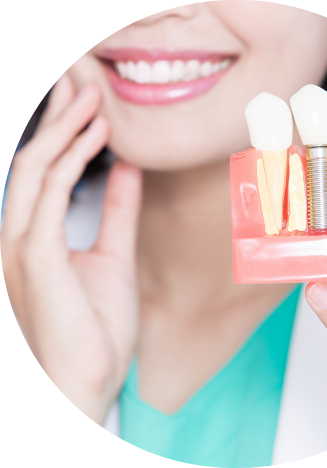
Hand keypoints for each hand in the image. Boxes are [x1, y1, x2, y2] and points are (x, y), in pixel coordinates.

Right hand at [0, 72, 141, 424]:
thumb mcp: (115, 254)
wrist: (88, 379)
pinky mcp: (34, 252)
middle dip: (56, 117)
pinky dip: (73, 157)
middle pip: (32, 158)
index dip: (61, 133)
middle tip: (81, 83)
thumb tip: (127, 169)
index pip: (42, 171)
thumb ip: (118, 210)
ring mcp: (20, 242)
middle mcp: (17, 234)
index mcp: (34, 237)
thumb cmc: (97, 326)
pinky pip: (50, 191)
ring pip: (35, 166)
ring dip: (63, 127)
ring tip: (91, 96)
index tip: (88, 106)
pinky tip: (99, 135)